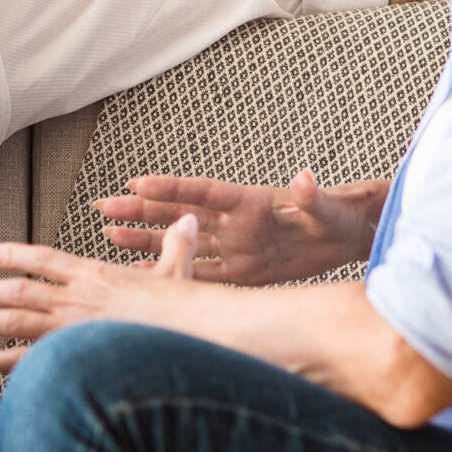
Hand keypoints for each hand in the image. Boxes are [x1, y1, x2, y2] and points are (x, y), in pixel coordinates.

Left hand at [0, 216, 204, 372]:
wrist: (193, 334)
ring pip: (14, 319)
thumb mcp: (179, 271)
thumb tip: (188, 222)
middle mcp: (76, 299)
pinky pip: (24, 360)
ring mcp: (72, 329)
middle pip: (18, 290)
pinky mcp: (73, 357)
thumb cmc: (187, 310)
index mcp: (96, 276)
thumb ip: (178, 245)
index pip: (44, 259)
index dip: (12, 254)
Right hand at [97, 170, 387, 284]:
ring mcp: (235, 246)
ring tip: (108, 236)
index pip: (203, 192)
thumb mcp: (325, 206)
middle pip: (179, 214)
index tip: (137, 184)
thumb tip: (304, 178)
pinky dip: (173, 271)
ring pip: (181, 243)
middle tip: (103, 206)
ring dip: (146, 240)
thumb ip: (310, 195)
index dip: (171, 189)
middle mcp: (234, 223)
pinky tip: (144, 273)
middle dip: (140, 210)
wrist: (348, 237)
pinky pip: (200, 273)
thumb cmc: (338, 214)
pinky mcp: (243, 272)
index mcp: (249, 201)